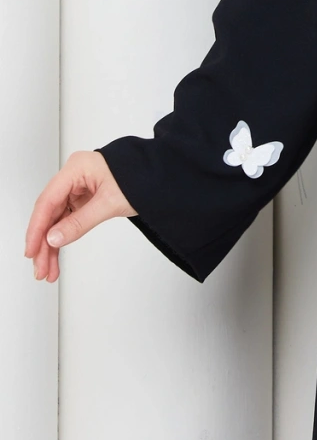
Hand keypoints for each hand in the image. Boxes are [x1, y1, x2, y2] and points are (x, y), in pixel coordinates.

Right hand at [24, 150, 136, 282]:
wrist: (162, 174)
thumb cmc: (143, 177)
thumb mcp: (110, 203)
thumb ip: (80, 222)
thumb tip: (54, 238)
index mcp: (76, 168)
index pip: (48, 201)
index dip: (37, 228)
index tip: (31, 250)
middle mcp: (74, 176)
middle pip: (50, 212)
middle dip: (44, 243)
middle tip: (41, 269)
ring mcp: (79, 186)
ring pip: (57, 219)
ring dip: (52, 245)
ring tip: (49, 270)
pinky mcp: (85, 196)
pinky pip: (68, 219)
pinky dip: (64, 237)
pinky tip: (57, 255)